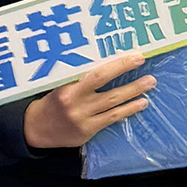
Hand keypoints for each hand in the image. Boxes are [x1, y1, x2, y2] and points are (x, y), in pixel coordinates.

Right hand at [21, 51, 155, 148]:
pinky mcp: (88, 130)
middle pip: (106, 86)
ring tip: (150, 83)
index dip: (117, 65)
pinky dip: (128, 110)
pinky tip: (140, 103)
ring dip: (134, 93)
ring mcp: (83, 118)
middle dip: (128, 74)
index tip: (133, 56)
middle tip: (143, 63)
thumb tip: (105, 60)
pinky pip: (112, 118)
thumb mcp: (58, 84)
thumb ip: (77, 76)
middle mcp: (75, 103)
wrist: (36, 128)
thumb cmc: (51, 101)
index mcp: (66, 87)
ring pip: (113, 103)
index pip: (95, 73)